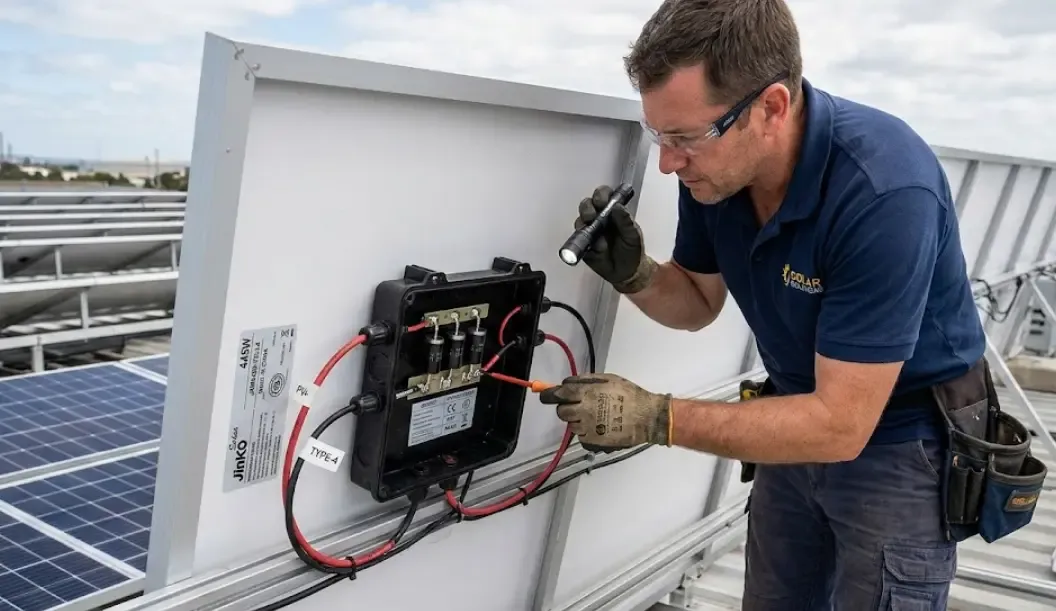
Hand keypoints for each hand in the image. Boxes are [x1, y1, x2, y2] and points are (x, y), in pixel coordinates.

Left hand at [539, 373, 671, 450]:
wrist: (648, 418)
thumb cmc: (630, 394)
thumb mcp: (608, 379)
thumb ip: (585, 381)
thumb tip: (566, 383)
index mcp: (586, 393)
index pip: (557, 394)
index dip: (548, 395)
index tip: (546, 395)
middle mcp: (583, 411)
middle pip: (561, 412)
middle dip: (566, 408)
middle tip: (578, 406)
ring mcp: (587, 428)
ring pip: (571, 425)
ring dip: (578, 421)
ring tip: (595, 417)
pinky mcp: (592, 442)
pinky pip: (581, 436)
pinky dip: (586, 432)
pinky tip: (600, 427)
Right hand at [576, 185, 656, 293]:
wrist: (627, 273)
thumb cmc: (632, 252)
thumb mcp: (633, 235)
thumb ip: (626, 221)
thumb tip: (618, 207)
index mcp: (613, 213)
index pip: (603, 196)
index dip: (600, 195)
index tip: (602, 201)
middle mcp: (599, 219)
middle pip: (587, 205)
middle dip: (587, 208)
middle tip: (592, 215)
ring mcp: (590, 232)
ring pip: (580, 220)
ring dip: (583, 222)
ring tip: (591, 229)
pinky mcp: (584, 245)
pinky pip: (578, 239)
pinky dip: (583, 240)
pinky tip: (593, 245)